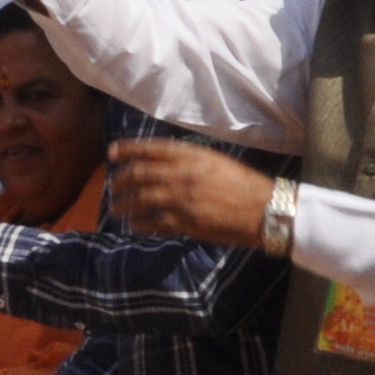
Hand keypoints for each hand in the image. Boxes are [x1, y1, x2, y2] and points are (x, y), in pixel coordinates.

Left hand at [103, 136, 274, 247]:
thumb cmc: (242, 183)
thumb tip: (164, 162)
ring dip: (123, 204)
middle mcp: (181, 174)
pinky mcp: (183, 223)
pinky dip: (138, 224)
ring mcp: (180, 200)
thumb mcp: (214, 161)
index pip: (149, 148)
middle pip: (139, 174)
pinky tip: (134, 225)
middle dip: (120, 180)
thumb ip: (189, 159)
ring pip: (140, 199)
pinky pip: (152, 223)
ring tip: (116, 208)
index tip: (111, 153)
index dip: (127, 149)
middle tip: (113, 186)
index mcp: (190, 155)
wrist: (263, 209)